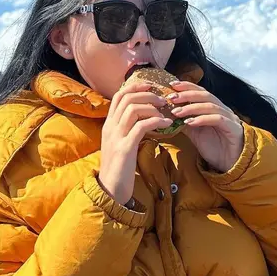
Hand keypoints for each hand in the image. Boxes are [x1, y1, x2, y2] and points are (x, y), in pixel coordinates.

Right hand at [98, 80, 173, 205]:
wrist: (110, 189)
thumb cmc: (119, 168)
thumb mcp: (121, 144)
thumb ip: (128, 130)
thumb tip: (144, 118)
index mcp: (109, 125)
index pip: (119, 96)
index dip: (135, 86)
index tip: (151, 86)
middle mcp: (110, 127)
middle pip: (126, 97)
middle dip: (147, 94)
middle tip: (163, 99)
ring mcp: (116, 137)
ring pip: (133, 108)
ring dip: (152, 106)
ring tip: (166, 112)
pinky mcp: (125, 148)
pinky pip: (141, 126)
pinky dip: (156, 122)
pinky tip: (167, 125)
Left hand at [169, 81, 244, 172]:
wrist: (231, 164)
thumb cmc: (214, 148)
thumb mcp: (195, 133)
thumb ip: (185, 122)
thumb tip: (168, 115)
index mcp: (214, 108)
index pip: (201, 92)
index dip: (187, 86)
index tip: (172, 85)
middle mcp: (223, 109)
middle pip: (205, 95)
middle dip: (188, 95)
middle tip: (172, 97)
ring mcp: (229, 118)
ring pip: (210, 106)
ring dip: (192, 108)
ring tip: (177, 113)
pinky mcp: (233, 128)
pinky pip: (217, 119)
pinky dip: (203, 119)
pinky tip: (190, 122)